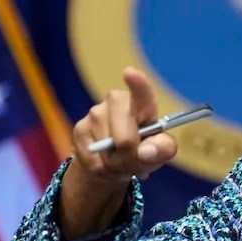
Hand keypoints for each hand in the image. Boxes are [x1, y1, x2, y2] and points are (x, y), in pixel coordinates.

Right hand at [59, 67, 177, 239]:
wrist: (114, 163)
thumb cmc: (143, 151)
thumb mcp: (160, 151)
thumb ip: (162, 149)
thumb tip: (146, 152)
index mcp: (142, 104)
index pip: (141, 93)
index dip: (137, 84)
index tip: (129, 72)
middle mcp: (117, 101)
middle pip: (124, 138)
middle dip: (129, 156)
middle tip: (133, 160)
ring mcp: (95, 113)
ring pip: (106, 150)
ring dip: (114, 163)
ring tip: (118, 159)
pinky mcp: (79, 128)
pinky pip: (91, 159)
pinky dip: (100, 167)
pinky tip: (104, 161)